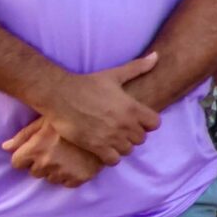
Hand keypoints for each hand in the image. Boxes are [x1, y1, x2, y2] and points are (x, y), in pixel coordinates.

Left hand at [2, 116, 104, 187]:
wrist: (102, 122)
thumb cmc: (69, 117)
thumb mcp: (44, 121)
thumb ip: (23, 135)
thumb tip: (5, 147)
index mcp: (35, 148)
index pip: (17, 162)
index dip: (24, 155)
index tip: (35, 149)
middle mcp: (46, 163)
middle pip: (34, 172)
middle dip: (40, 163)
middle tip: (53, 150)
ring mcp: (64, 172)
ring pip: (51, 179)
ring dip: (55, 170)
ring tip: (65, 156)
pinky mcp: (80, 178)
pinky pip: (68, 184)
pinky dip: (70, 176)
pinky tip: (75, 163)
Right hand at [37, 52, 161, 162]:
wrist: (59, 95)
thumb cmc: (87, 84)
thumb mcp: (114, 75)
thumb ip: (137, 68)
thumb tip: (157, 56)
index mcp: (132, 108)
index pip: (155, 124)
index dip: (148, 123)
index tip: (137, 119)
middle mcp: (125, 124)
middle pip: (141, 138)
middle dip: (133, 134)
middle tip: (121, 128)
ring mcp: (111, 137)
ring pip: (128, 150)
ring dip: (122, 145)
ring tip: (112, 137)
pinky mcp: (96, 147)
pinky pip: (113, 160)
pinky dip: (110, 156)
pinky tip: (103, 147)